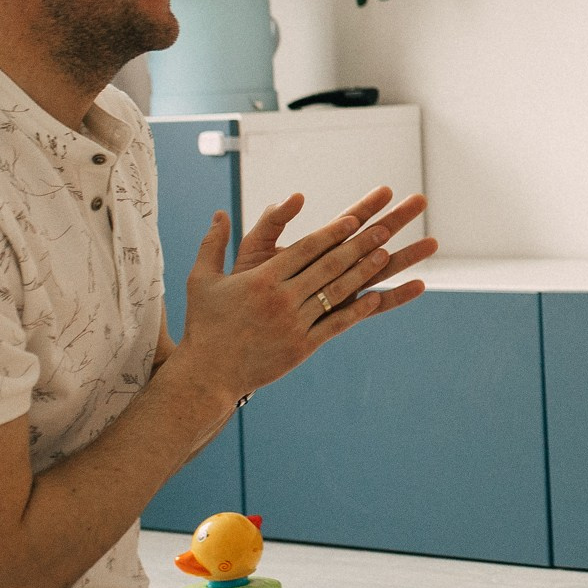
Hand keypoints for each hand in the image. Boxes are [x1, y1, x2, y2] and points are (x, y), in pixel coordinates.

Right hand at [173, 186, 434, 401]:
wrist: (207, 374)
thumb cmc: (204, 325)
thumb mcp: (201, 280)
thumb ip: (213, 244)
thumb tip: (219, 213)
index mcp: (261, 279)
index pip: (305, 249)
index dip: (331, 232)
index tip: (354, 218)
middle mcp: (281, 299)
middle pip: (327, 265)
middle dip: (358, 245)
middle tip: (383, 228)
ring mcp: (294, 323)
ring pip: (336, 292)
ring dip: (363, 272)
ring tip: (385, 254)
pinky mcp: (301, 347)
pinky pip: (335, 324)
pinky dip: (357, 310)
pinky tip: (376, 298)